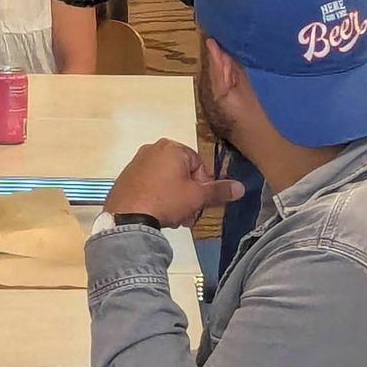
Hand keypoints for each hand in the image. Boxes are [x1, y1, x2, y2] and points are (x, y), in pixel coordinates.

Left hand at [105, 139, 244, 228]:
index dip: (203, 185)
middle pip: (181, 172)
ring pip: (166, 180)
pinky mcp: (126, 177)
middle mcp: (153, 149)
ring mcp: (137, 162)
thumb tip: (240, 187)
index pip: (198, 164)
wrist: (127, 217)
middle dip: (188, 195)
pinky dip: (157, 196)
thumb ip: (219, 191)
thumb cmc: (165, 200)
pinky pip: (149, 184)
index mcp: (171, 147)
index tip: (200, 202)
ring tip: (174, 218)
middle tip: (188, 214)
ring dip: (174, 198)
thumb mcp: (196, 196)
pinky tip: (158, 214)